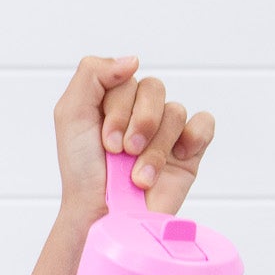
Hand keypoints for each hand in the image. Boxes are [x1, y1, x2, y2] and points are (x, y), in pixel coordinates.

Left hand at [54, 54, 215, 228]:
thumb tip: (133, 59)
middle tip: (122, 152)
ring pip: (175, 111)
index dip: (117, 107)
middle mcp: (140, 111)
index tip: (105, 141)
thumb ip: (92, 74)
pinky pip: (204, 123)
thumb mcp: (71, 114)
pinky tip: (178, 156)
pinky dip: (192, 137)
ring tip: (139, 175)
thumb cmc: (83, 171)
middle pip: (154, 88)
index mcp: (113, 99)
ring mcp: (166, 130)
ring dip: (154, 146)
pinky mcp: (189, 150)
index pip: (126, 77)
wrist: (103, 215)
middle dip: (137, 123)